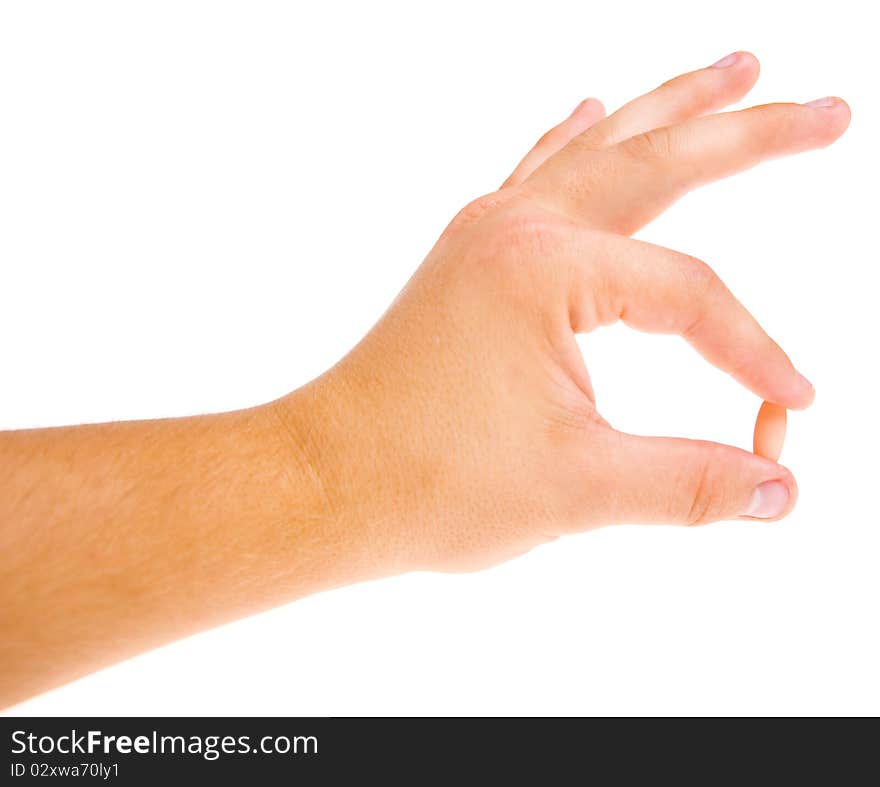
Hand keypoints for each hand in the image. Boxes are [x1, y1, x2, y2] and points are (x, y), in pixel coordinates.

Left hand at [277, 51, 848, 571]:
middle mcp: (516, 227)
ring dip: (669, 113)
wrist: (324, 483)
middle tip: (828, 110)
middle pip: (658, 163)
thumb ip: (688, 484)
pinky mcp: (470, 259)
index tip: (787, 413)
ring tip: (733, 69)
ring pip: (599, 153)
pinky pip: (536, 175)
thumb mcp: (576, 489)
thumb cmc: (425, 481)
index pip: (690, 297)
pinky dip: (577, 143)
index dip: (753, 354)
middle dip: (748, 133)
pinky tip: (594, 113)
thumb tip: (779, 493)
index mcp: (547, 267)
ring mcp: (487, 234)